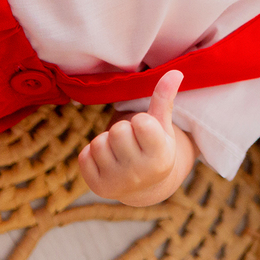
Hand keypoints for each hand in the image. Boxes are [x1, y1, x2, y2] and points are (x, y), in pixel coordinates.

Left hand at [79, 70, 187, 205]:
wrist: (145, 186)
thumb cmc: (156, 148)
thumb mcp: (163, 127)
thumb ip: (165, 99)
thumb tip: (175, 72)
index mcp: (159, 157)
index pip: (140, 123)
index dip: (140, 122)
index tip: (145, 133)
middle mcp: (138, 173)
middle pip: (117, 131)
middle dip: (122, 131)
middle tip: (131, 142)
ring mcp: (117, 182)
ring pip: (98, 143)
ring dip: (106, 143)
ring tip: (119, 152)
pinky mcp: (97, 186)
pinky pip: (84, 156)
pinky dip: (92, 155)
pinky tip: (106, 162)